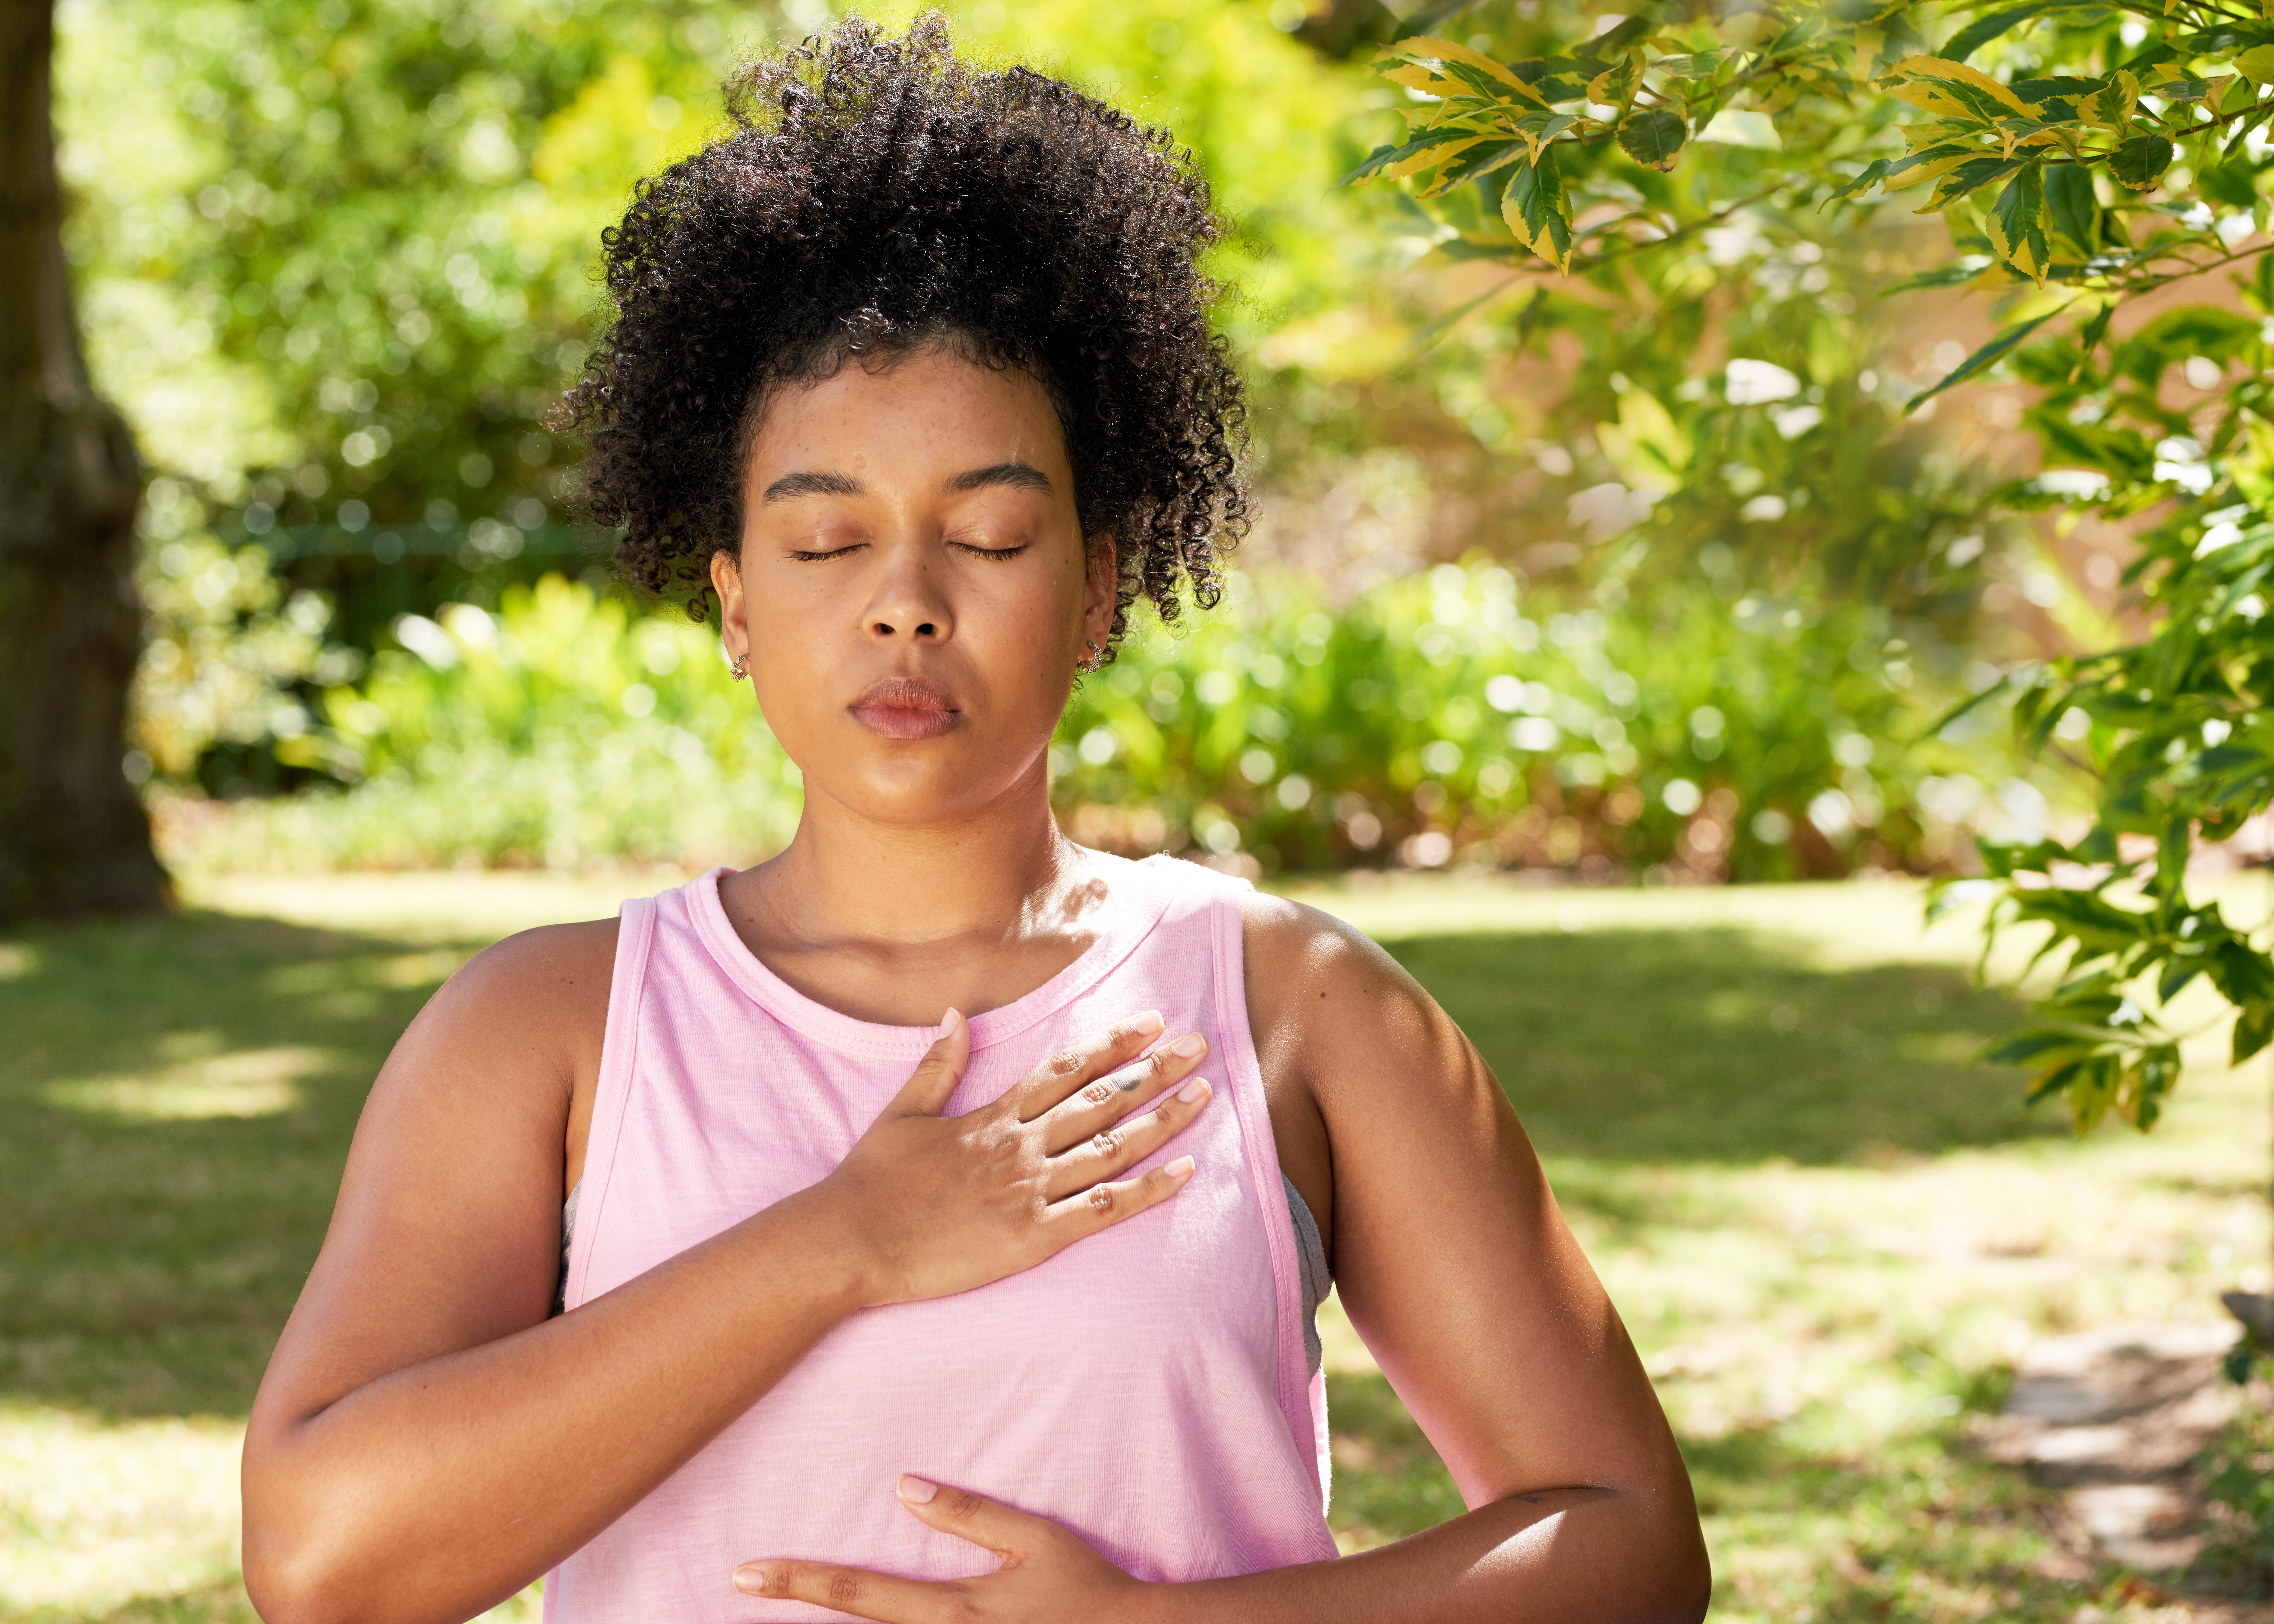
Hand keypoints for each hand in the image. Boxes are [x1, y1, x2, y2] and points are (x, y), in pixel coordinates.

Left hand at [734, 1476, 1153, 1622]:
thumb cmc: (1086, 1587)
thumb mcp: (1035, 1538)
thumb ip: (969, 1513)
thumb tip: (904, 1487)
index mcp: (951, 1609)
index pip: (856, 1594)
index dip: (797, 1582)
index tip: (745, 1574)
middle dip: (788, 1616)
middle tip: (731, 1590)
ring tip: (767, 1619)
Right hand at [818, 1008, 1212, 1305]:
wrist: (850, 1242)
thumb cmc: (871, 1182)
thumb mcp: (902, 1112)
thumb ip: (937, 1064)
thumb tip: (955, 1013)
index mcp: (994, 1116)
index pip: (1066, 1068)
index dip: (1112, 1043)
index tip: (1151, 1021)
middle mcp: (1021, 1146)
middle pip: (1102, 1099)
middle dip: (1154, 1069)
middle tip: (1200, 1045)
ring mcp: (1030, 1190)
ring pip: (1112, 1146)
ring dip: (1162, 1119)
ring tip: (1204, 1095)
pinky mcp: (1033, 1236)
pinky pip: (1103, 1209)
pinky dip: (1147, 1189)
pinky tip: (1183, 1172)